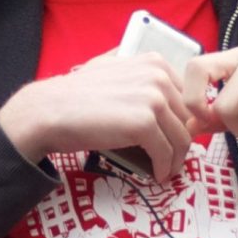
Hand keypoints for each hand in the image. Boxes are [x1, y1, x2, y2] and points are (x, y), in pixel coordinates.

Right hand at [0, 51, 193, 182]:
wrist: (50, 110)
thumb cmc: (77, 95)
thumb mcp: (111, 66)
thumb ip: (138, 72)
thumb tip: (162, 90)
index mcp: (155, 62)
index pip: (186, 98)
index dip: (182, 121)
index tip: (174, 139)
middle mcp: (158, 76)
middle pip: (187, 119)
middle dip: (181, 142)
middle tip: (171, 159)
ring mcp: (153, 99)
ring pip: (182, 138)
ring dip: (175, 159)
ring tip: (165, 170)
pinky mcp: (144, 124)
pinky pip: (166, 153)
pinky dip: (164, 168)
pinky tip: (158, 175)